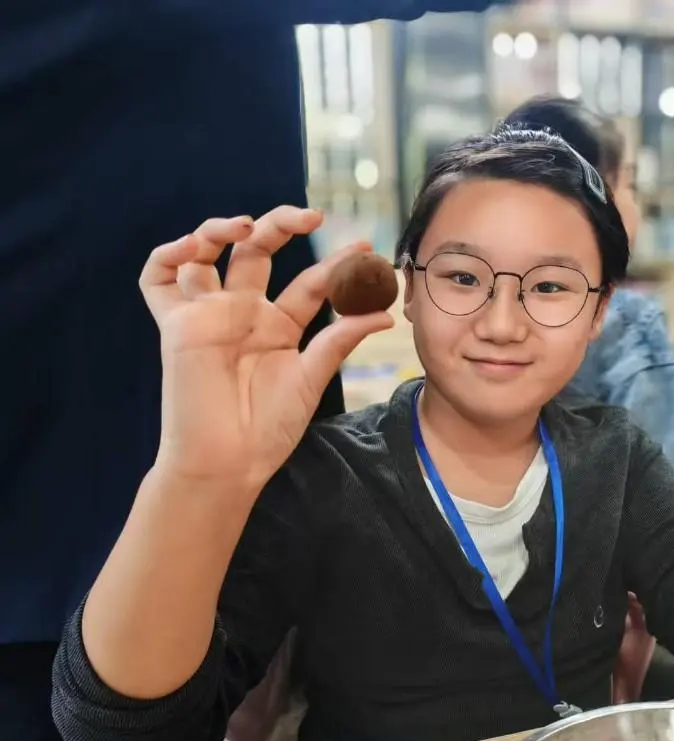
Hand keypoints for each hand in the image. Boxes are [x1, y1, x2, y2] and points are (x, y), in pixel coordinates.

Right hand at [143, 207, 392, 487]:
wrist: (227, 462)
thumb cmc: (269, 429)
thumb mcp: (311, 378)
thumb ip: (340, 340)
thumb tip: (385, 314)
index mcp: (280, 326)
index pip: (310, 282)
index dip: (336, 264)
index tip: (364, 248)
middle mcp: (244, 313)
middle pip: (258, 252)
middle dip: (281, 225)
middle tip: (312, 216)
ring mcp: (210, 315)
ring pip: (208, 253)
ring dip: (222, 228)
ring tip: (247, 224)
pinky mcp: (177, 324)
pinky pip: (158, 278)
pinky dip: (170, 254)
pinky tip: (195, 247)